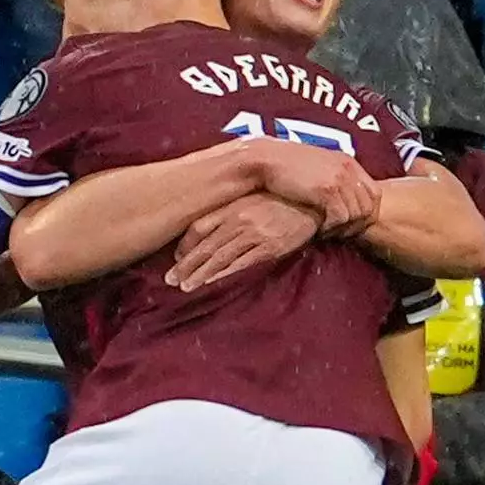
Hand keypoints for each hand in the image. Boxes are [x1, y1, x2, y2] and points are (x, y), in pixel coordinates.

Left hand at [164, 193, 319, 291]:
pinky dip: (224, 274)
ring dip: (200, 274)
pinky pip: (242, 263)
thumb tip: (208, 227)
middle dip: (186, 265)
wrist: (313, 200)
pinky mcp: (270, 247)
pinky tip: (211, 281)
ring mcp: (254, 233)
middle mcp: (239, 219)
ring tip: (186, 287)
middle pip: (205, 245)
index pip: (199, 226)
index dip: (185, 245)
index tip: (176, 259)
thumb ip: (230, 209)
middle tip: (171, 280)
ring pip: (220, 257)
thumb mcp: (251, 197)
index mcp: (232, 206)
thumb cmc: (280, 199)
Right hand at [250, 138, 380, 234]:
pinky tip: (318, 228)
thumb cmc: (284, 167)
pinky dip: (331, 228)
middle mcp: (348, 169)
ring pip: (356, 215)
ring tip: (326, 231)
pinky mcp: (327, 190)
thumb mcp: (316, 167)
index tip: (349, 224)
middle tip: (338, 233)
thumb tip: (341, 201)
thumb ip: (333, 179)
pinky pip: (341, 218)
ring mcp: (339, 179)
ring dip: (342, 228)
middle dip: (356, 225)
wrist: (265, 159)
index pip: (375, 194)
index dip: (366, 214)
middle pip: (369, 207)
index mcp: (348, 162)